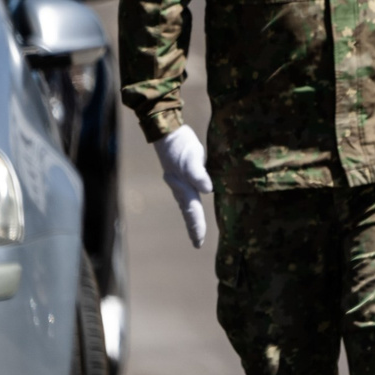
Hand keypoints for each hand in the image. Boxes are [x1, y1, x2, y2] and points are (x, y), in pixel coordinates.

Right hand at [153, 125, 211, 246]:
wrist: (167, 131)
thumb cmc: (180, 145)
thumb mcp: (191, 157)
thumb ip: (198, 173)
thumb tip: (208, 189)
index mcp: (184, 187)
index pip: (193, 212)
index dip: (197, 227)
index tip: (198, 243)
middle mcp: (181, 187)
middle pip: (189, 211)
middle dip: (193, 227)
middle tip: (197, 243)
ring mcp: (180, 181)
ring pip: (187, 203)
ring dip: (192, 217)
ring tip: (196, 230)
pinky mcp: (182, 174)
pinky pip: (188, 192)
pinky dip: (192, 202)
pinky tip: (196, 201)